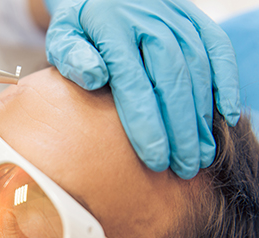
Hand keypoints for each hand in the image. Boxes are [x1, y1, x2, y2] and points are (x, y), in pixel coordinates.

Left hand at [44, 0, 239, 178]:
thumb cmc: (81, 26)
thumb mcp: (63, 36)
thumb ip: (72, 56)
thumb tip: (94, 77)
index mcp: (113, 28)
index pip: (133, 83)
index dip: (146, 124)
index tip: (155, 160)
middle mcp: (149, 20)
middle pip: (171, 81)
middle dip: (180, 129)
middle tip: (184, 167)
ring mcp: (176, 17)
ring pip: (197, 69)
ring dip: (202, 115)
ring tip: (202, 154)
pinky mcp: (194, 17)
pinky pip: (218, 48)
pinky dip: (226, 82)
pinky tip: (228, 116)